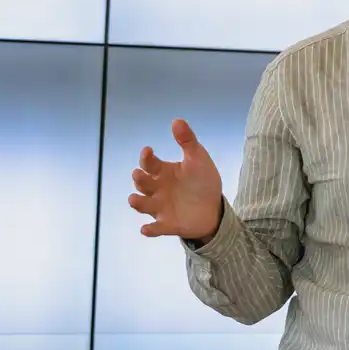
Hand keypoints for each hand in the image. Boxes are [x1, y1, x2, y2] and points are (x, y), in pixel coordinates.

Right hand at [128, 119, 223, 241]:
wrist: (214, 208)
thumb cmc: (202, 181)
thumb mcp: (198, 159)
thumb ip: (187, 141)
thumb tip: (176, 120)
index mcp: (163, 172)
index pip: (149, 163)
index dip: (146, 157)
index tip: (148, 151)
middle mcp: (157, 189)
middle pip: (142, 183)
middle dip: (139, 179)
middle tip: (139, 174)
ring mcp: (160, 207)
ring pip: (142, 205)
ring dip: (137, 203)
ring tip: (134, 199)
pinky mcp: (167, 224)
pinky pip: (154, 228)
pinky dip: (149, 230)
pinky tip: (146, 229)